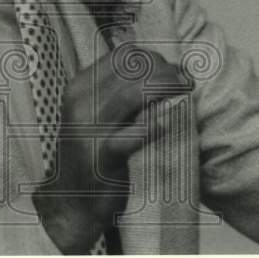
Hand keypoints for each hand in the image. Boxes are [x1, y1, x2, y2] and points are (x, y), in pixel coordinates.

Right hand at [32, 45, 193, 253]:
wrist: (73, 201)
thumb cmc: (93, 153)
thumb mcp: (96, 115)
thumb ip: (118, 92)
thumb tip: (162, 68)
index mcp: (79, 88)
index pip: (122, 56)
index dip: (153, 58)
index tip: (172, 70)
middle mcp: (81, 103)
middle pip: (131, 70)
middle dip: (165, 71)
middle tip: (185, 82)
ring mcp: (89, 130)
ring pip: (133, 93)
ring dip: (165, 88)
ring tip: (184, 94)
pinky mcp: (102, 157)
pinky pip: (135, 134)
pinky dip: (156, 124)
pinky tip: (170, 121)